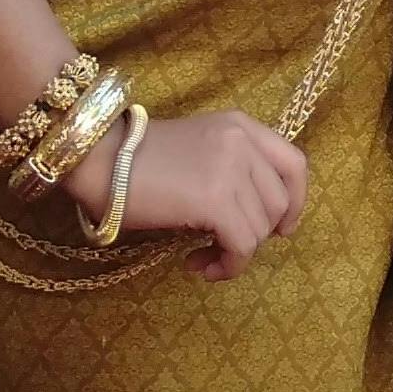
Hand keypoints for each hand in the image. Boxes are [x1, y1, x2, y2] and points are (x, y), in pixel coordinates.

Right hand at [60, 109, 305, 282]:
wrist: (97, 159)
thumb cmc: (136, 161)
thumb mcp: (197, 148)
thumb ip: (232, 169)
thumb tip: (257, 221)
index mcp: (241, 125)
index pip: (295, 164)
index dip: (295, 202)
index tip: (280, 228)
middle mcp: (243, 141)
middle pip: (280, 202)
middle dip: (258, 234)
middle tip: (226, 248)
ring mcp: (231, 168)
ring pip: (260, 229)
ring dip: (236, 253)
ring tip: (203, 258)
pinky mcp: (215, 199)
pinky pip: (242, 245)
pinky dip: (228, 265)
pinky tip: (199, 266)